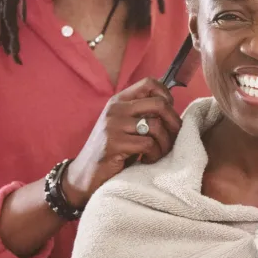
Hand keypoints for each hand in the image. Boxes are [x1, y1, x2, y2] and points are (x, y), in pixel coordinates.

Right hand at [63, 78, 181, 203]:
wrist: (84, 174)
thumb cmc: (111, 151)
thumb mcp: (123, 126)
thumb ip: (140, 114)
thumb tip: (171, 108)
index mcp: (119, 101)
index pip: (149, 83)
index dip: (166, 95)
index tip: (169, 113)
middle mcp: (115, 109)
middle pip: (159, 104)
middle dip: (174, 122)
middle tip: (174, 137)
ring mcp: (113, 126)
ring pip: (156, 126)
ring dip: (165, 144)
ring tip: (158, 153)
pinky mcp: (114, 144)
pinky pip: (148, 144)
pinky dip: (154, 155)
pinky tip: (147, 160)